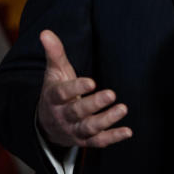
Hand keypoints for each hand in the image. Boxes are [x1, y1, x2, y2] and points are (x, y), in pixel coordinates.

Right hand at [36, 29, 132, 148]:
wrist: (47, 123)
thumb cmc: (55, 90)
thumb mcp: (54, 72)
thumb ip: (54, 52)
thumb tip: (45, 32)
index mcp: (53, 98)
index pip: (62, 93)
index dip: (76, 88)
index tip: (91, 82)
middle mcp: (62, 116)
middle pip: (77, 112)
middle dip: (94, 104)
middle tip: (111, 94)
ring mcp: (73, 130)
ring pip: (88, 128)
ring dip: (106, 120)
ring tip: (122, 108)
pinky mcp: (84, 140)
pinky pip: (98, 142)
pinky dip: (112, 138)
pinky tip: (128, 131)